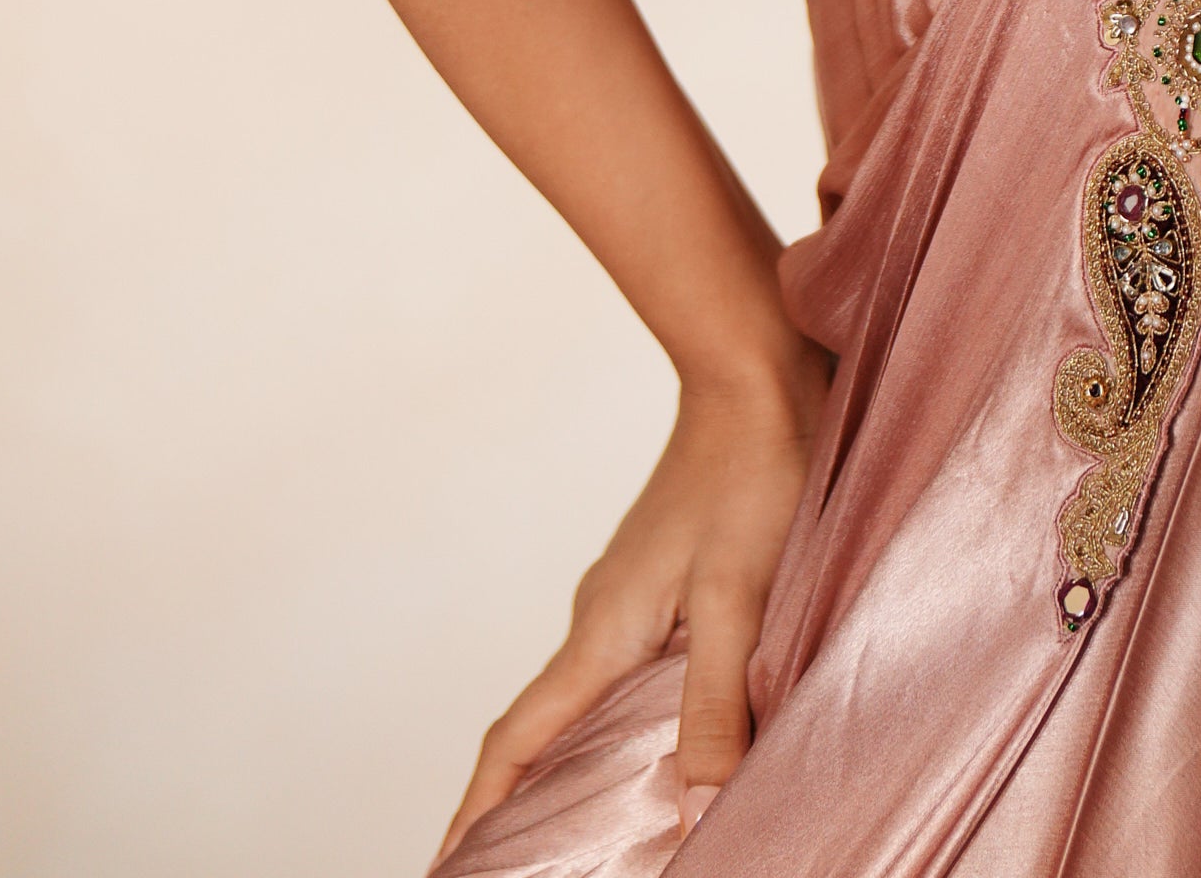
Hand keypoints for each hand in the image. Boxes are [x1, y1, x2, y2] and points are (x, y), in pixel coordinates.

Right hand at [434, 341, 829, 861]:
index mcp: (600, 631)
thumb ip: (716, 701)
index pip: (517, 740)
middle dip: (514, 800)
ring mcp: (628, 594)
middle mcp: (600, 618)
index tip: (444, 866)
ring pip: (583, 696)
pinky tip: (654, 731)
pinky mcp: (663, 576)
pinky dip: (618, 714)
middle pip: (539, 729)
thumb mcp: (740, 596)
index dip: (480, 809)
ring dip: (568, 759)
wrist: (757, 372)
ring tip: (574, 821)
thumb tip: (698, 809)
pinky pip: (622, 663)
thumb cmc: (752, 472)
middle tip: (503, 859)